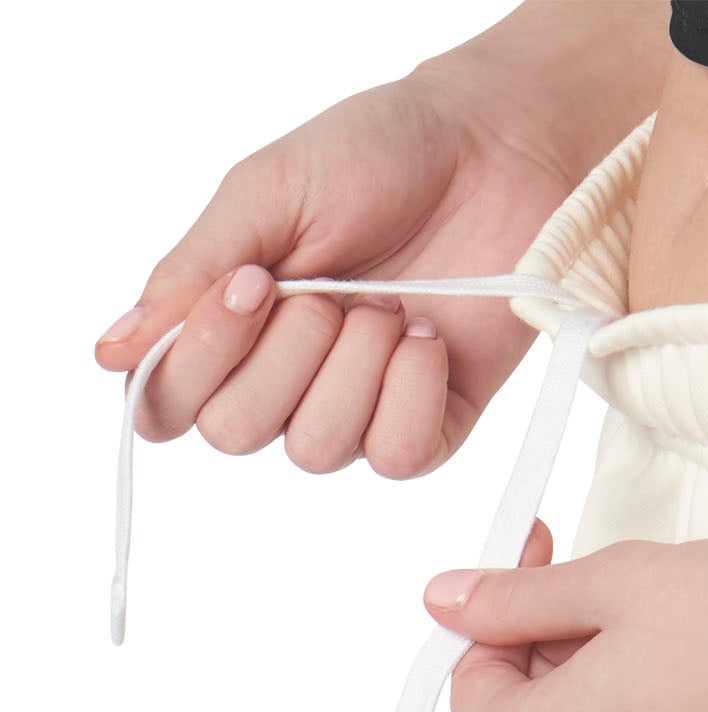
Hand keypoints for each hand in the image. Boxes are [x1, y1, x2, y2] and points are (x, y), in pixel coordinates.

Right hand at [91, 63, 587, 476]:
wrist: (491, 154)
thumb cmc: (377, 158)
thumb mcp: (265, 196)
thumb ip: (189, 275)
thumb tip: (111, 352)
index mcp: (230, 325)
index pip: (169, 402)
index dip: (197, 361)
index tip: (248, 283)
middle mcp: (287, 379)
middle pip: (236, 432)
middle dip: (283, 356)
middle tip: (332, 291)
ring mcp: (359, 408)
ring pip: (318, 450)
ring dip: (351, 369)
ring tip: (387, 305)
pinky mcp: (432, 424)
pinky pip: (398, 455)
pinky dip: (410, 392)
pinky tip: (426, 336)